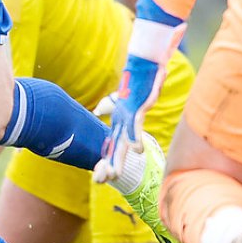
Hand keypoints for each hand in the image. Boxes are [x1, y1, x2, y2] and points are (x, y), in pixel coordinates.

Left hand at [94, 18, 184, 182]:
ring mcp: (130, 115)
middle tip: (98, 181)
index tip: (99, 177)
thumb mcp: (123, 97)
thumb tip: (97, 111)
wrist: (144, 61)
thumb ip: (109, 105)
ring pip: (122, 141)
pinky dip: (136, 136)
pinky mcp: (138, 107)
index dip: (106, 160)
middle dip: (108, 165)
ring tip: (113, 172)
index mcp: (120, 120)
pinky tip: (137, 150)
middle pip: (114, 148)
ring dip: (119, 157)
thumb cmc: (137, 79)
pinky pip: (137, 125)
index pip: (112, 145)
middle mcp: (122, 120)